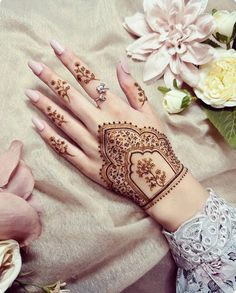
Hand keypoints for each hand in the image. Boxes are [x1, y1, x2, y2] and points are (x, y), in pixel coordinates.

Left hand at [26, 40, 207, 230]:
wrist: (155, 178)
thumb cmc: (155, 144)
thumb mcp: (150, 113)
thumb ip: (132, 88)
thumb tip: (120, 63)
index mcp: (114, 109)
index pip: (88, 79)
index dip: (70, 61)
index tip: (55, 47)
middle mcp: (98, 123)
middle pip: (70, 96)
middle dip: (50, 78)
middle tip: (33, 65)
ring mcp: (89, 144)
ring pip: (62, 120)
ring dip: (44, 105)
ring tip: (29, 93)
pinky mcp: (86, 164)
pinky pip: (63, 148)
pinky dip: (48, 136)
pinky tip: (35, 124)